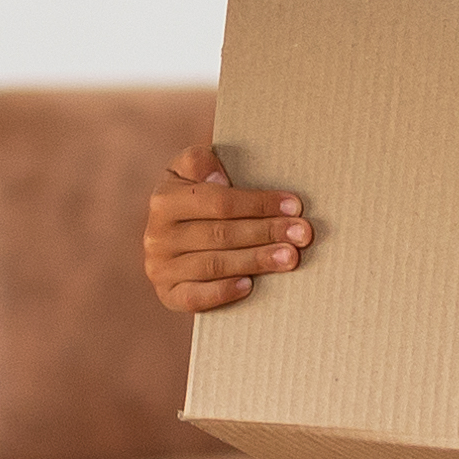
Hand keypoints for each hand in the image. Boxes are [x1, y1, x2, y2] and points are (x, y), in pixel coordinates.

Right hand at [143, 141, 302, 314]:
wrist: (173, 234)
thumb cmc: (195, 196)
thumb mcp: (190, 169)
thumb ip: (199, 162)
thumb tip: (218, 179)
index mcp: (164, 199)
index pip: (218, 202)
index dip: (259, 204)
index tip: (294, 206)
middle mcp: (157, 235)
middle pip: (220, 234)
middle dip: (266, 232)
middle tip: (302, 234)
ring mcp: (160, 268)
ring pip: (213, 265)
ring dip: (255, 260)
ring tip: (289, 257)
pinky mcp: (167, 294)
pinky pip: (194, 297)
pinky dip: (222, 291)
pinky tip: (249, 285)